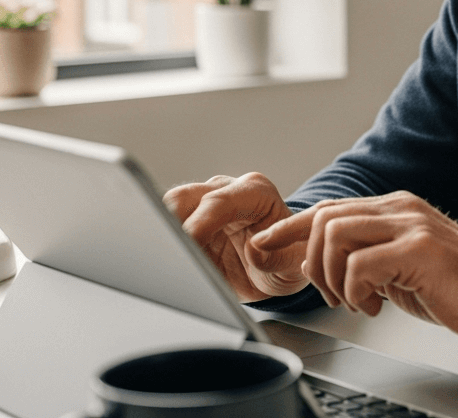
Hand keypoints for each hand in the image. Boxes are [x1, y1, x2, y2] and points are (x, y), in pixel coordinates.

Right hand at [163, 172, 309, 302]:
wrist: (280, 266)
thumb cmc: (289, 257)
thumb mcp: (294, 262)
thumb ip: (277, 256)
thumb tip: (254, 249)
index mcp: (256, 192)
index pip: (218, 203)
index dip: (198, 226)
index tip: (187, 251)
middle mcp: (227, 191)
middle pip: (183, 198)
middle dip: (169, 225)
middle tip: (170, 259)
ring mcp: (204, 206)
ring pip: (167, 210)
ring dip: (163, 236)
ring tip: (169, 266)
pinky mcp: (189, 225)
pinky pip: (165, 231)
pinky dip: (163, 247)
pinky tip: (167, 267)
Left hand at [251, 191, 457, 339]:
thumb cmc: (450, 285)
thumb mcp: (397, 267)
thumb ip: (361, 257)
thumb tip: (313, 261)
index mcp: (393, 207)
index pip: (329, 208)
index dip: (290, 227)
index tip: (263, 244)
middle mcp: (399, 207)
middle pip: (325, 218)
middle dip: (311, 262)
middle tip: (332, 296)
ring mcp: (410, 224)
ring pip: (336, 235)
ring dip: (333, 278)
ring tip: (357, 302)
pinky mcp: (419, 249)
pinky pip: (360, 265)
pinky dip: (355, 291)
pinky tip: (376, 305)